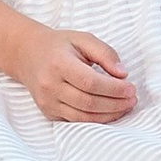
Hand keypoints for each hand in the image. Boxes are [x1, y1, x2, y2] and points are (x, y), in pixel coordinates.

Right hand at [20, 27, 137, 123]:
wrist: (27, 55)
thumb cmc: (59, 46)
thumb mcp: (83, 39)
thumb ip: (105, 54)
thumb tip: (123, 74)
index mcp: (58, 63)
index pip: (90, 83)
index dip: (114, 89)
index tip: (131, 88)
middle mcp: (50, 85)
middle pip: (88, 102)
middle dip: (115, 104)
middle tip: (132, 99)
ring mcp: (47, 102)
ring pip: (83, 117)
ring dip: (109, 115)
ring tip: (125, 107)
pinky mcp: (48, 112)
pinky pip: (76, 121)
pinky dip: (96, 120)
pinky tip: (110, 112)